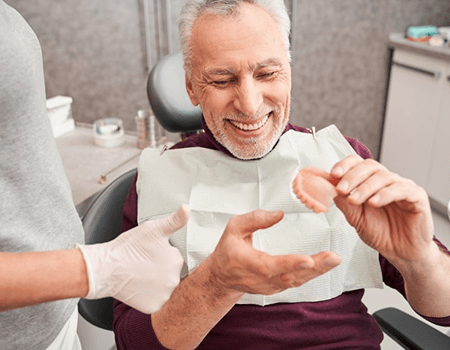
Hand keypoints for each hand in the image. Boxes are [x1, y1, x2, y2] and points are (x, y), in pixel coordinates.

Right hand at [77, 205, 188, 313]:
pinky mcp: (153, 307)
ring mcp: (164, 295)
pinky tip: (139, 286)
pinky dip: (149, 296)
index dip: (161, 254)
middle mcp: (174, 280)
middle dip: (160, 268)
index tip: (149, 252)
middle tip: (143, 263)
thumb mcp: (153, 228)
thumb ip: (174, 220)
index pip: (174, 257)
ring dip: (156, 283)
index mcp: (176, 260)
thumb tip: (187, 208)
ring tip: (140, 274)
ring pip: (164, 287)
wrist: (106, 268)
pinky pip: (155, 301)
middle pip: (171, 273)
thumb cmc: (128, 247)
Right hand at [208, 210, 340, 294]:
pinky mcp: (277, 287)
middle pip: (291, 276)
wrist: (222, 277)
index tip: (308, 260)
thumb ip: (254, 219)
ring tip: (334, 259)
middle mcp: (262, 279)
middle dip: (315, 267)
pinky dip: (312, 274)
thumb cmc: (228, 251)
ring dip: (318, 271)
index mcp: (250, 264)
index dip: (290, 263)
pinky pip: (297, 281)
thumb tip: (278, 214)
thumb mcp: (234, 228)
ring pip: (297, 280)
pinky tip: (325, 264)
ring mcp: (271, 286)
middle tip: (333, 257)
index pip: (271, 266)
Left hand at [330, 155, 433, 263]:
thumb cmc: (380, 233)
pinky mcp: (417, 197)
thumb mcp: (355, 218)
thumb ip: (343, 202)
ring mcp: (403, 187)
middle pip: (370, 166)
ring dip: (365, 187)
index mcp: (371, 181)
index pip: (358, 163)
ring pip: (384, 177)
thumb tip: (328, 187)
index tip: (333, 174)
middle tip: (341, 189)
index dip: (345, 165)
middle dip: (352, 176)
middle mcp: (387, 180)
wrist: (401, 253)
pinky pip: (402, 189)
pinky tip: (373, 202)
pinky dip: (385, 194)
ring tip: (354, 200)